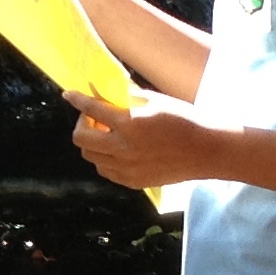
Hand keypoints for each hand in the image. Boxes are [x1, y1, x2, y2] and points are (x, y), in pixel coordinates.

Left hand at [66, 91, 210, 189]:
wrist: (206, 151)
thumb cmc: (184, 120)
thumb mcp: (155, 101)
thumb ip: (126, 98)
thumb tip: (105, 92)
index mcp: (130, 123)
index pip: (92, 109)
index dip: (77, 100)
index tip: (69, 95)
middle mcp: (124, 148)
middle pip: (81, 139)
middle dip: (82, 124)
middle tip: (94, 118)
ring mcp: (127, 168)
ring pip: (90, 156)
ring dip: (93, 142)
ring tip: (107, 134)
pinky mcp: (133, 182)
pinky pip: (105, 170)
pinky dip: (104, 158)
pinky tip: (116, 149)